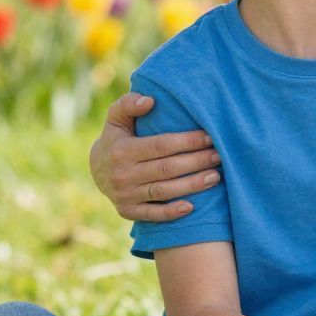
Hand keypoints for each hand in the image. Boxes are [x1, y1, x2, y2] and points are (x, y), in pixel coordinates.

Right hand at [88, 92, 220, 222]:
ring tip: (215, 177)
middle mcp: (122, 174)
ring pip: (164, 191)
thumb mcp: (116, 117)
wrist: (96, 170)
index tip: (210, 137)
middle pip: (167, 169)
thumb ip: (129, 104)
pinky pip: (153, 215)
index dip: (187, 141)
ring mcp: (125, 195)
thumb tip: (149, 100)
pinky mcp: (128, 211)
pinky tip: (192, 207)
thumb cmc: (116, 137)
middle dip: (196, 162)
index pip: (161, 145)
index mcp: (122, 150)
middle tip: (219, 156)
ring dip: (192, 185)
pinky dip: (172, 212)